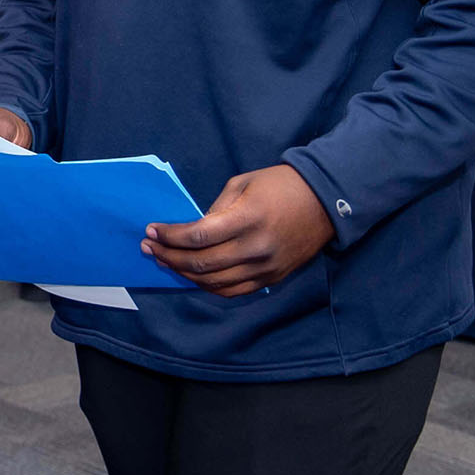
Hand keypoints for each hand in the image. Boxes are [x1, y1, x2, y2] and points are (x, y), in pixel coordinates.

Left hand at [142, 164, 335, 296]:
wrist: (326, 203)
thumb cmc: (280, 185)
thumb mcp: (242, 184)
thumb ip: (215, 209)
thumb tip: (191, 230)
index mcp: (247, 218)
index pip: (198, 236)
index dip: (170, 237)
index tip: (151, 230)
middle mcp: (255, 248)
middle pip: (201, 263)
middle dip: (168, 256)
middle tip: (148, 247)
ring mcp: (265, 267)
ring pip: (213, 282)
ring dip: (182, 273)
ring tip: (163, 261)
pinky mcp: (272, 278)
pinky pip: (233, 291)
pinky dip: (207, 286)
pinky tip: (191, 275)